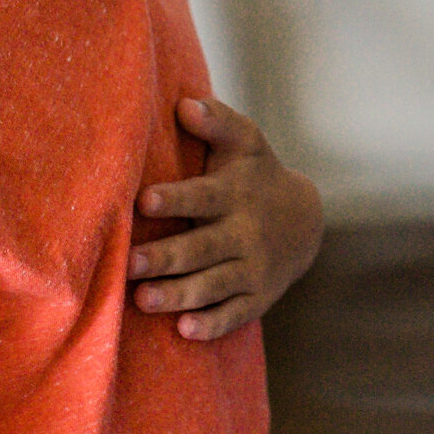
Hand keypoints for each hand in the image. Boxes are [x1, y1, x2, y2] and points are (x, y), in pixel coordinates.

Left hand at [129, 98, 322, 340]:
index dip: (175, 200)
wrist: (305, 221)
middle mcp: (244, 233)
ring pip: (213, 285)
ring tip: (143, 299)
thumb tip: (183, 103)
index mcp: (234, 194)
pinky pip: (235, 315)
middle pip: (202, 248)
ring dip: (178, 294)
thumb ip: (217, 121)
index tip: (144, 201)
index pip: (203, 197)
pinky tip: (185, 329)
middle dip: (165, 257)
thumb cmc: (256, 175)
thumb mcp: (245, 142)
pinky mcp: (257, 298)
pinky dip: (212, 324)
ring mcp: (252, 269)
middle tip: (128, 263)